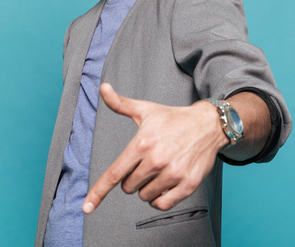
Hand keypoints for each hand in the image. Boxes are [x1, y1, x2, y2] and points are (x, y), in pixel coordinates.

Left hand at [82, 83, 228, 213]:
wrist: (208, 125)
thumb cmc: (173, 118)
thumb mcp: (145, 110)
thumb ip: (120, 103)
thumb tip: (102, 87)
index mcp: (142, 143)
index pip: (115, 174)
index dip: (98, 192)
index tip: (86, 207)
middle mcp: (157, 160)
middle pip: (128, 187)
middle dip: (132, 178)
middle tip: (146, 163)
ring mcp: (173, 173)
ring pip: (144, 196)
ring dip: (146, 188)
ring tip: (157, 171)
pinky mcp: (188, 184)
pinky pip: (163, 204)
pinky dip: (159, 199)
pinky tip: (164, 186)